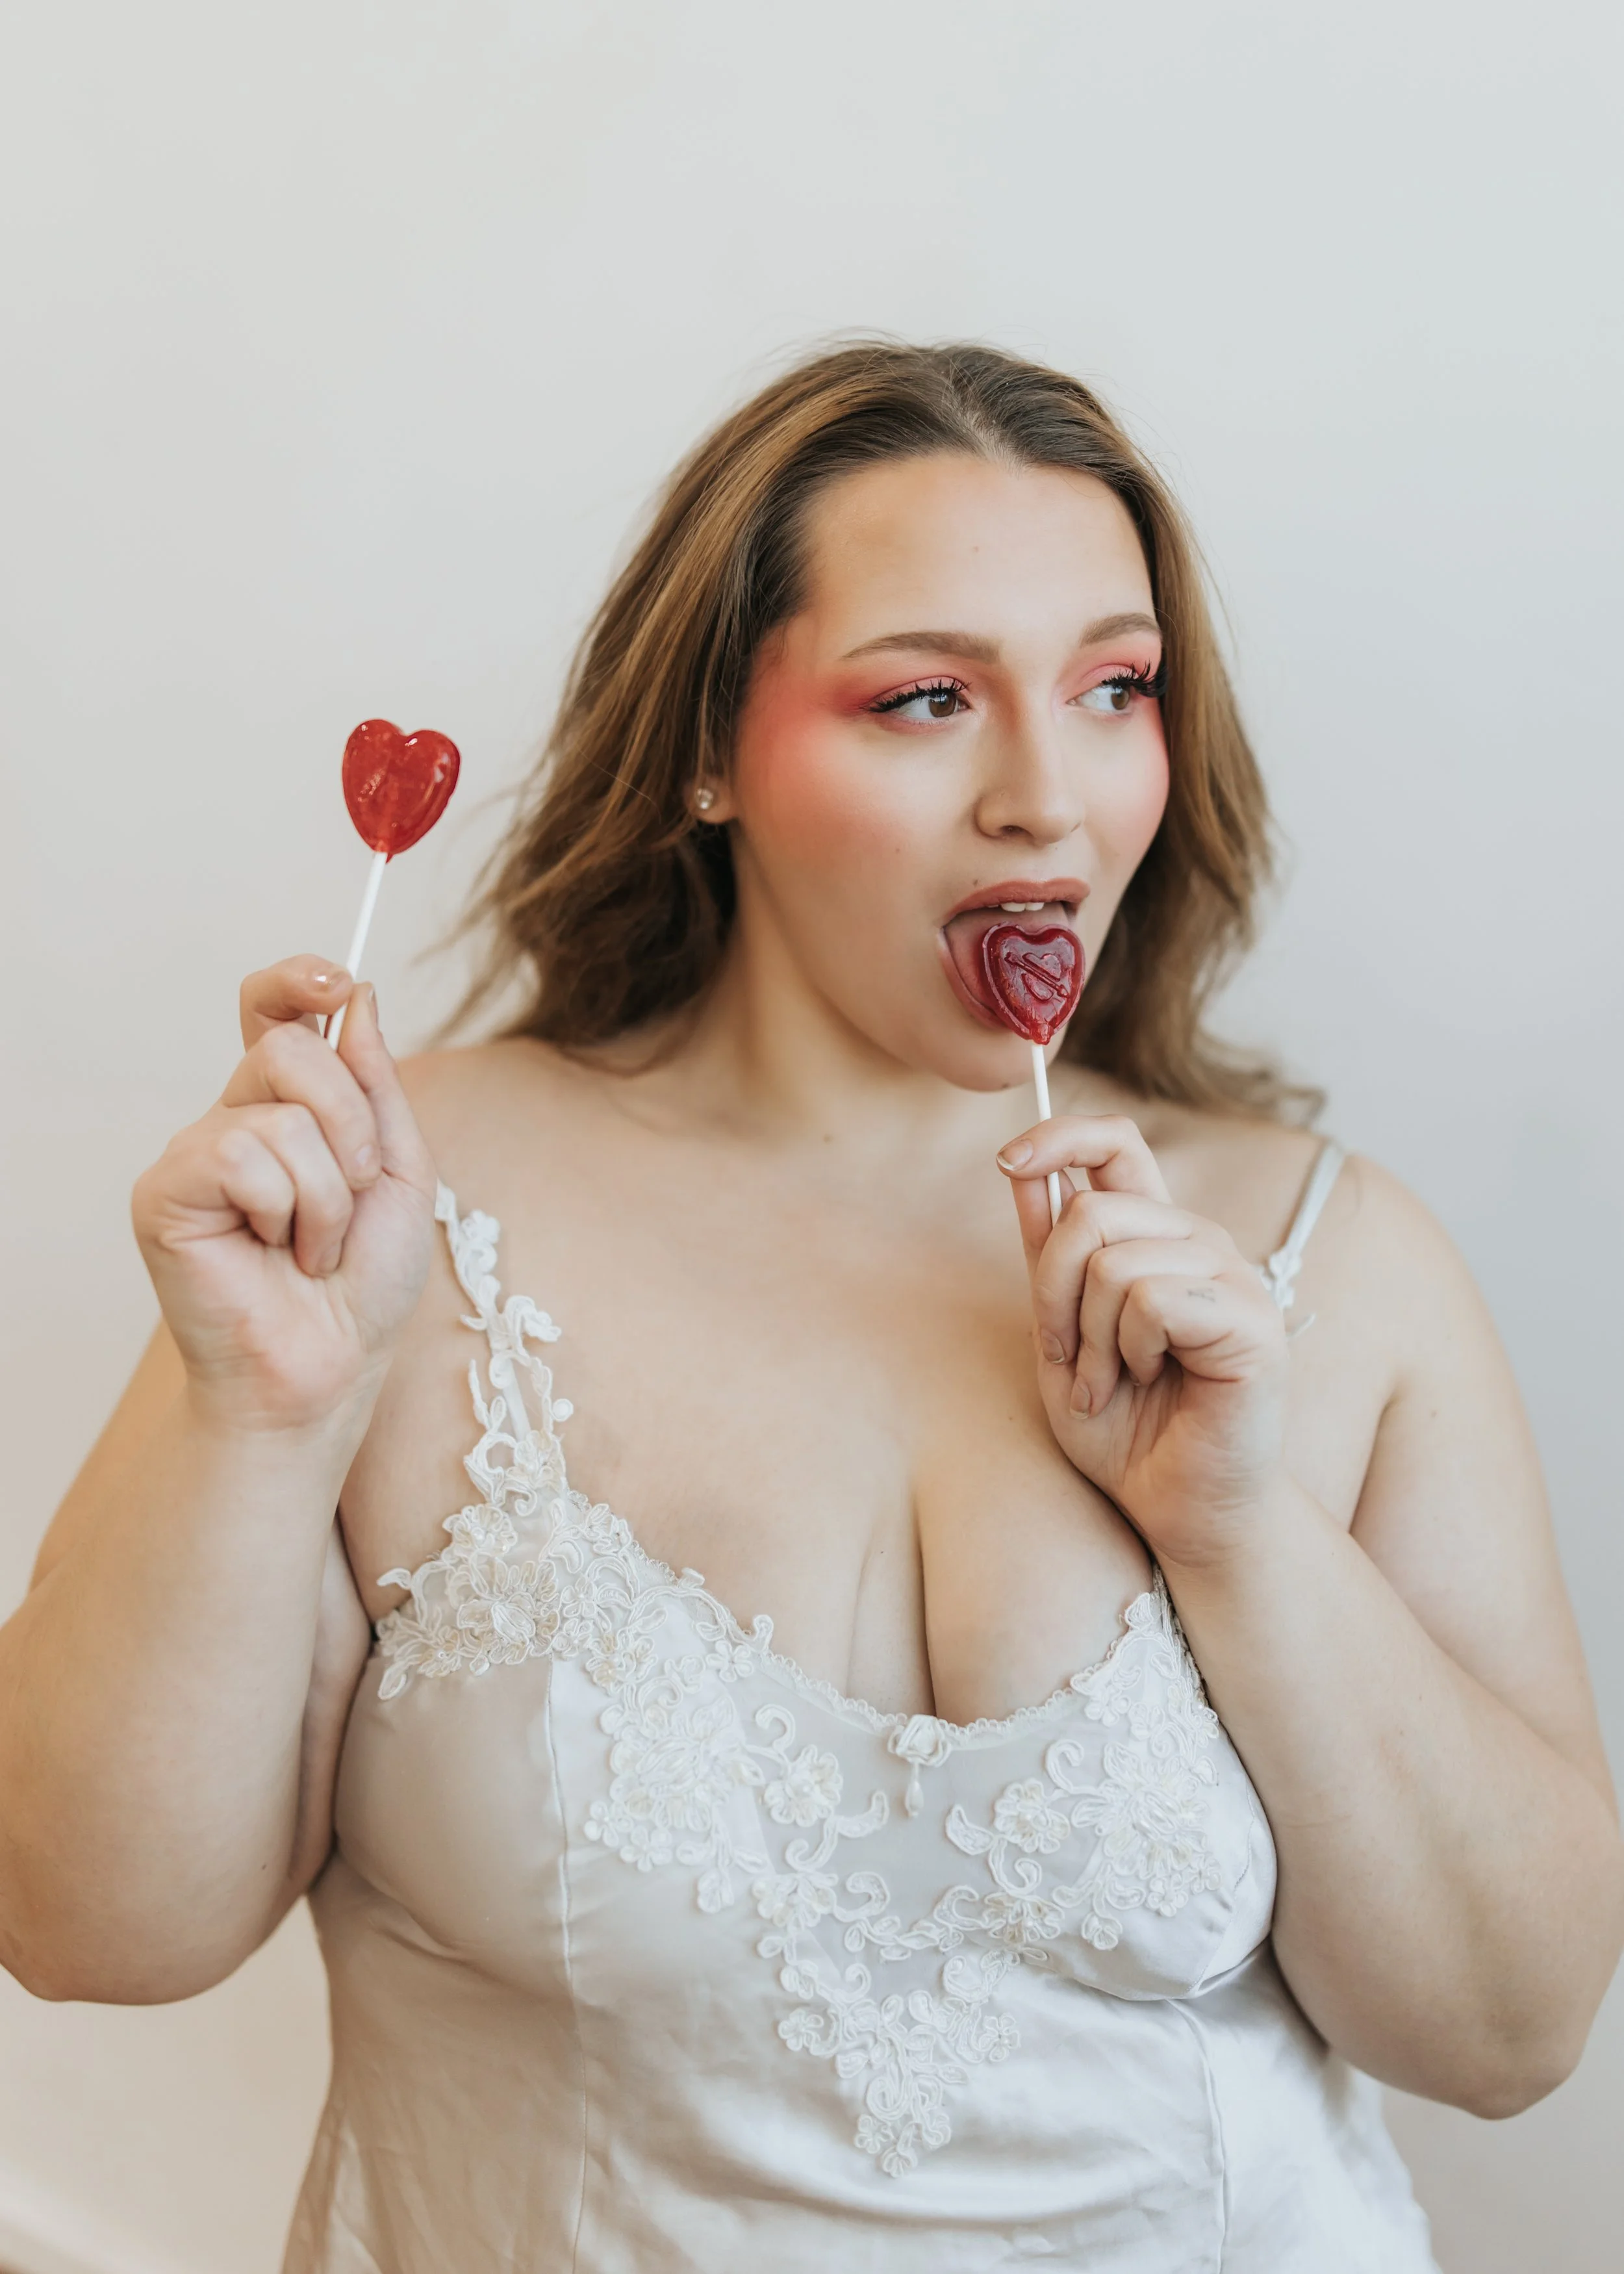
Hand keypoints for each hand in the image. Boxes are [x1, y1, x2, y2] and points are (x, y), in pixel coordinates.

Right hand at [132, 956, 438, 1436]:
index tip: (336, 981)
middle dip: (352, 1125)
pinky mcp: (166, 1190)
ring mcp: (195, 1152)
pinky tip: (276, 1252)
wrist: (333, 1362)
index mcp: (287, 1107)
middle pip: (293, 1046)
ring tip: (313, 1244)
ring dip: (328, 1191)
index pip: (272, 1012)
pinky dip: (286, 1210)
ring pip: (280, 1112)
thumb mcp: (400, 1167)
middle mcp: (234, 1118)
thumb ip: (376, 1082)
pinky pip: (240, 1155)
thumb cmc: (365, 1280)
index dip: (296, 980)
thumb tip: (357, 995)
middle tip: (355, 1193)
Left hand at [998, 1115, 1289, 1569]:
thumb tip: (1021, 1167)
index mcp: (1157, 1236)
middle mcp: (1198, 1241)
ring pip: (1113, 1259)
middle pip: (1091, 1208)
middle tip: (1066, 1355)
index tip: (1009, 1161)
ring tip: (1110, 1381)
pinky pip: (1149, 1298)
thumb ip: (1047, 1254)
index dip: (1060, 1134)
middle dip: (1051, 1290)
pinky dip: (1127, 1351)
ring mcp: (1232, 1274)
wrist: (1177, 1506)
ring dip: (1089, 1336)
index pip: (1117, 1143)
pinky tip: (1146, 1384)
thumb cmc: (1124, 1430)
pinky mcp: (1251, 1317)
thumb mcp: (1061, 1332)